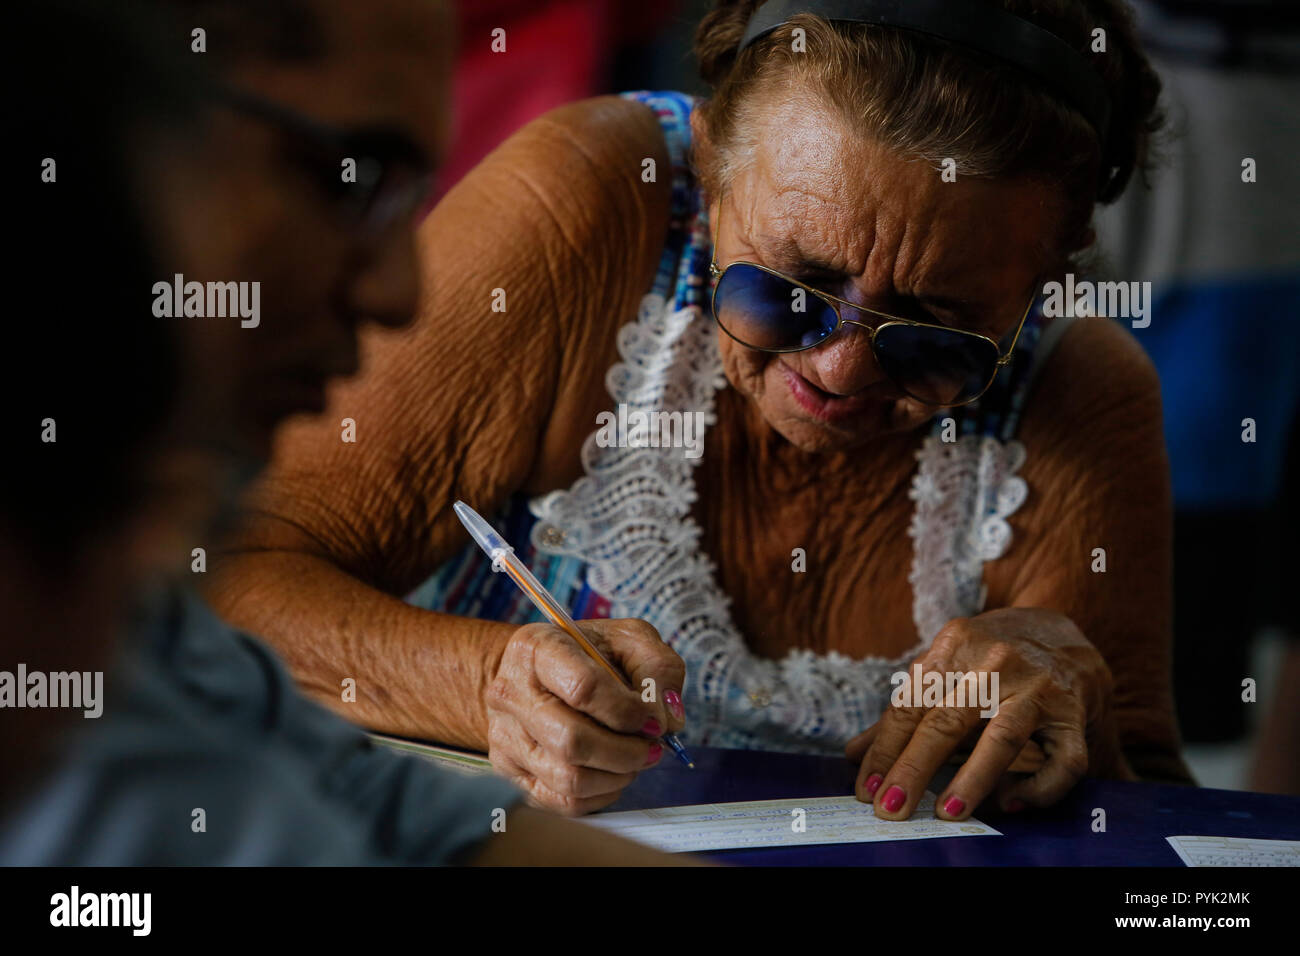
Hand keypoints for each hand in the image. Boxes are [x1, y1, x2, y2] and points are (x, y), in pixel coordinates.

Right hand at [485, 617, 685, 814]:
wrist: (539, 671)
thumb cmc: (589, 654)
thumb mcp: (629, 639)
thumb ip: (658, 668)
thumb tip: (667, 719)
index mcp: (537, 648)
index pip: (583, 688)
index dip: (628, 711)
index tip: (654, 720)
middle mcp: (511, 692)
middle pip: (572, 741)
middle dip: (626, 752)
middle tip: (652, 747)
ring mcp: (505, 734)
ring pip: (567, 779)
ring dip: (616, 776)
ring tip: (635, 759)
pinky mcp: (510, 769)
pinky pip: (560, 802)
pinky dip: (600, 795)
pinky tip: (614, 774)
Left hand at [846, 607, 1129, 820]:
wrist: (1065, 638)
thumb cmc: (989, 663)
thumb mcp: (944, 672)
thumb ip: (902, 714)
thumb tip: (853, 755)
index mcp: (954, 646)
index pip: (910, 705)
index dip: (885, 750)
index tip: (866, 788)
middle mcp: (996, 662)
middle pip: (947, 720)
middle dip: (914, 768)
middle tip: (890, 809)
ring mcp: (1039, 686)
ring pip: (1003, 737)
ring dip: (972, 778)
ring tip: (947, 813)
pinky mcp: (1074, 715)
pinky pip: (1061, 761)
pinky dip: (1038, 788)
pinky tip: (1011, 804)